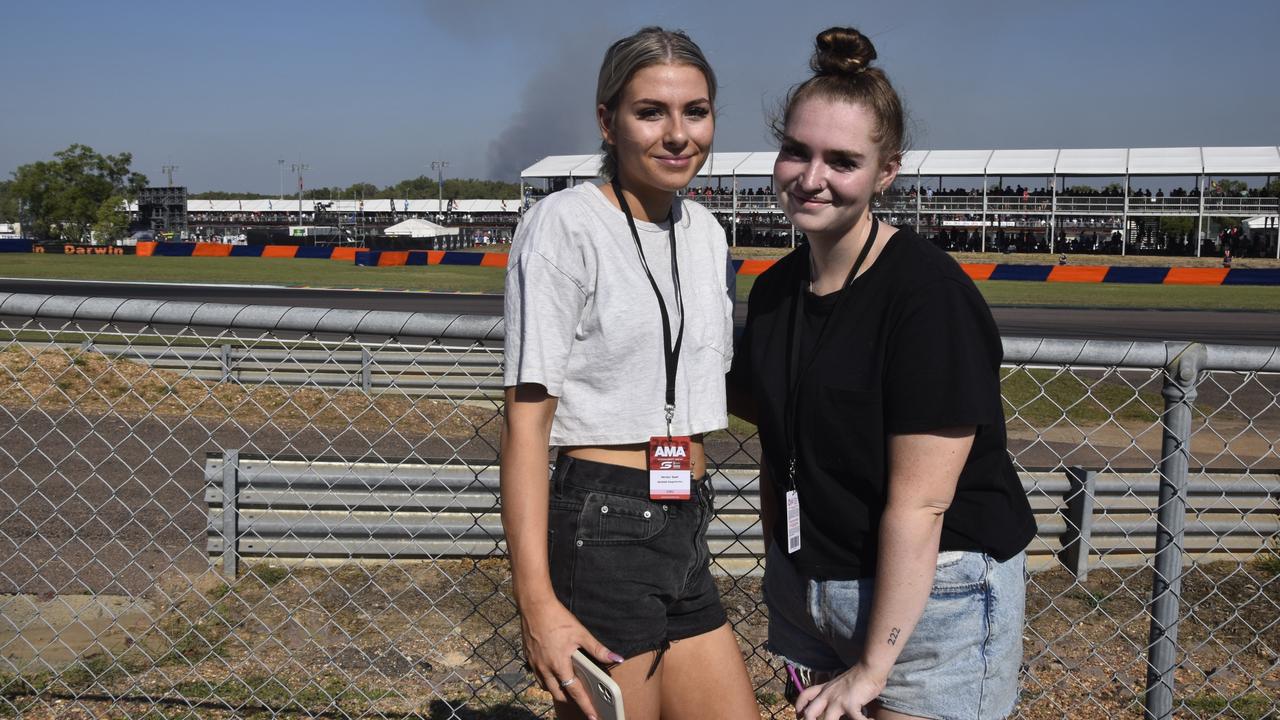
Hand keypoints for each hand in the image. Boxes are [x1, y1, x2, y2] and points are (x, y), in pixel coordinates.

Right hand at [520, 596, 623, 719]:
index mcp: (560, 665)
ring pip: (546, 687)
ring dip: (558, 691)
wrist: (534, 606)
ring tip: (570, 688)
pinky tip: (554, 673)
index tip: (593, 716)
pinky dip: (547, 680)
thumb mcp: (581, 633)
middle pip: (559, 694)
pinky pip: (539, 677)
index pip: (575, 692)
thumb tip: (616, 659)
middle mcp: (545, 669)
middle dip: (571, 701)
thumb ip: (598, 650)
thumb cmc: (557, 618)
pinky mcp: (529, 658)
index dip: (586, 706)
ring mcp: (535, 665)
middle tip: (583, 702)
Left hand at [795, 664, 887, 719]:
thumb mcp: (838, 684)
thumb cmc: (857, 676)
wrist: (868, 668)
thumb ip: (833, 693)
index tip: (798, 714)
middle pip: (810, 713)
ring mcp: (838, 701)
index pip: (805, 695)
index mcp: (825, 689)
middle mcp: (828, 695)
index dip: (799, 706)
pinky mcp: (850, 705)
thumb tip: (832, 705)